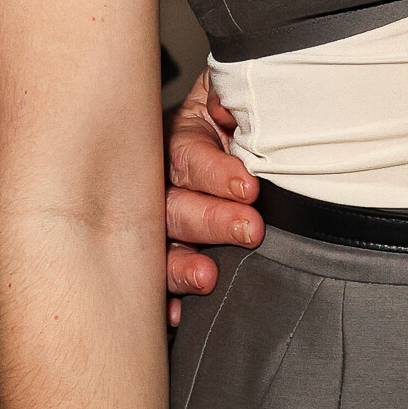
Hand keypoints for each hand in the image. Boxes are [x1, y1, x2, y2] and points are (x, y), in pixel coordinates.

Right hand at [163, 67, 258, 323]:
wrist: (236, 138)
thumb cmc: (231, 118)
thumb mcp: (228, 94)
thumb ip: (229, 94)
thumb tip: (228, 108)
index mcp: (177, 141)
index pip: (187, 155)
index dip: (214, 171)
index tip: (248, 187)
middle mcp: (160, 184)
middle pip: (174, 205)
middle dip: (210, 221)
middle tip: (249, 230)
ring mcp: (158, 223)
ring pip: (161, 246)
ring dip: (180, 265)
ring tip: (207, 277)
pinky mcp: (165, 255)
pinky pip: (158, 280)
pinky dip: (166, 298)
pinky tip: (176, 314)